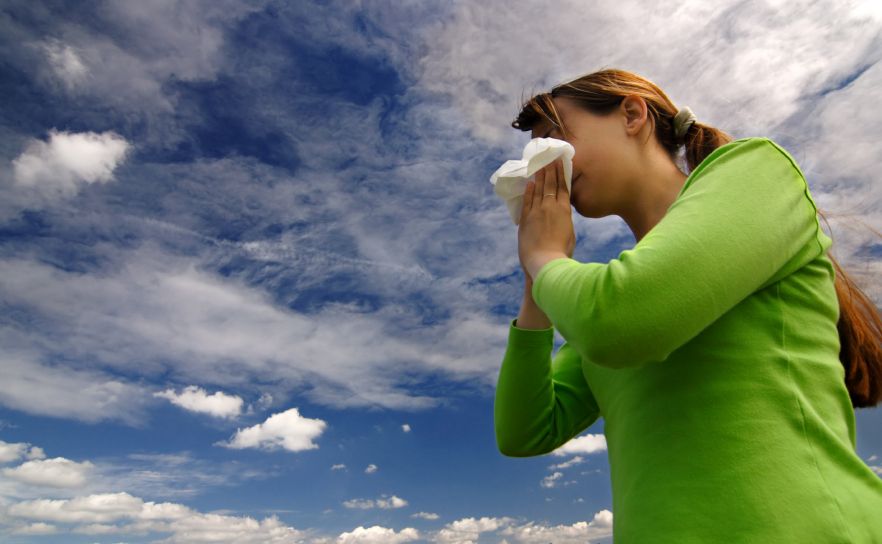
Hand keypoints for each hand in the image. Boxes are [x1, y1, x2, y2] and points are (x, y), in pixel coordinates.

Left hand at [518, 158, 575, 278]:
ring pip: (538, 190)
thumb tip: (561, 215)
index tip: (560, 163)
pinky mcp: (525, 219)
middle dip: (550, 171)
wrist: (545, 262)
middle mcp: (550, 207)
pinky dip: (529, 191)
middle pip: (550, 185)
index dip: (561, 174)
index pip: (563, 188)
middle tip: (549, 159)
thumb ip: (565, 221)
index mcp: (564, 211)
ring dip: (539, 177)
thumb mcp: (569, 234)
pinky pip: (527, 201)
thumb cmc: (562, 252)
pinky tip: (530, 183)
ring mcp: (536, 212)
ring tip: (540, 166)